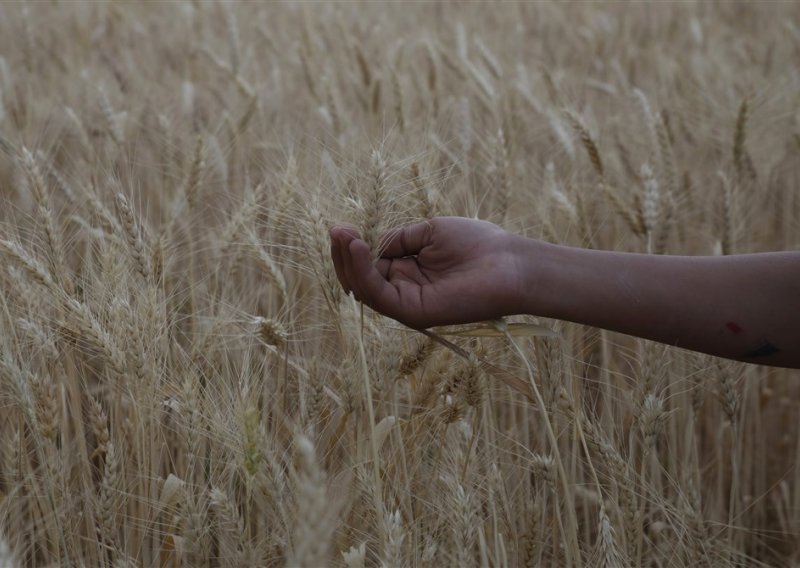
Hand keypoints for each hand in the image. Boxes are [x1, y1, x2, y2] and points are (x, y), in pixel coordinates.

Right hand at [329, 217, 523, 328]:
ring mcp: (407, 303)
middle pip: (359, 278)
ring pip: (363, 288)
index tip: (340, 226)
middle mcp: (403, 290)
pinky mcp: (413, 313)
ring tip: (343, 235)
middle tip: (334, 229)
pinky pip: (378, 294)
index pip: (367, 264)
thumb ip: (396, 239)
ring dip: (348, 261)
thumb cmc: (478, 244)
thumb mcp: (428, 232)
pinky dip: (363, 272)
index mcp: (406, 272)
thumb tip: (367, 242)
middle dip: (343, 254)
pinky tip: (359, 248)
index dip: (351, 246)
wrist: (510, 263)